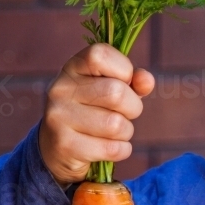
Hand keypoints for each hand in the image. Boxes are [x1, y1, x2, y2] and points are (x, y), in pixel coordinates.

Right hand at [39, 43, 155, 185]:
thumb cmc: (94, 112)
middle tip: (125, 114)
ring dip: (126, 132)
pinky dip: (122, 150)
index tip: (124, 83)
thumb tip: (147, 81)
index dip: (124, 69)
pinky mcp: (65, 146)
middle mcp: (60, 89)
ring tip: (113, 132)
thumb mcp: (111, 90)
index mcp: (72, 68)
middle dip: (133, 107)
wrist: (58, 149)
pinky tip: (109, 147)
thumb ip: (133, 82)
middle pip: (116, 92)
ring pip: (116, 124)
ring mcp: (58, 117)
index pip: (101, 55)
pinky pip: (113, 148)